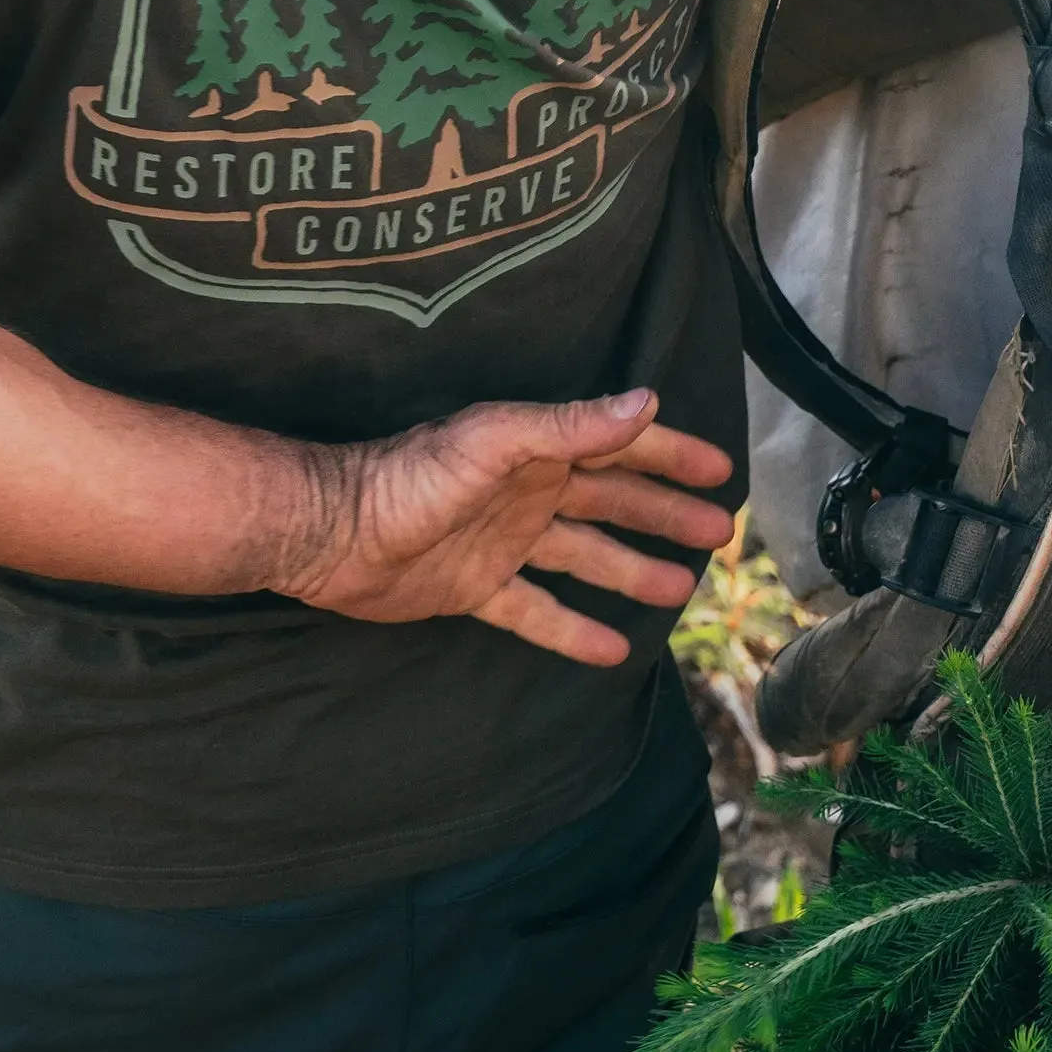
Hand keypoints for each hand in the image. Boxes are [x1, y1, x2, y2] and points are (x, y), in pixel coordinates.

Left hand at [275, 390, 736, 667]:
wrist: (330, 534)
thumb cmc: (406, 477)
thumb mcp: (495, 441)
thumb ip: (570, 425)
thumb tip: (646, 401)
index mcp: (535, 450)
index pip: (619, 447)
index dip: (670, 455)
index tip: (721, 471)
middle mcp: (526, 493)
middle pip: (612, 503)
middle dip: (664, 514)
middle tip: (719, 534)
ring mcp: (503, 542)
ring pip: (584, 556)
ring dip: (631, 570)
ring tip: (677, 589)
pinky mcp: (475, 589)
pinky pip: (537, 611)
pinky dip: (574, 630)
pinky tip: (613, 650)